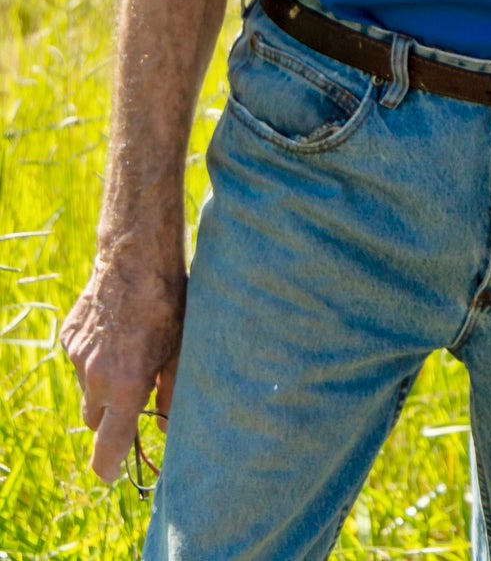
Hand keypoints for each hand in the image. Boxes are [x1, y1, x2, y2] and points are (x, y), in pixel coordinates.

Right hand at [61, 252, 185, 482]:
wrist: (137, 257)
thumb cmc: (170, 303)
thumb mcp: (183, 350)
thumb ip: (173, 394)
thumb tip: (164, 428)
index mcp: (125, 387)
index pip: (107, 448)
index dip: (109, 466)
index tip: (112, 472)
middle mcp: (95, 378)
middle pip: (94, 420)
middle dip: (111, 417)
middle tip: (135, 395)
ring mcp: (77, 357)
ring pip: (87, 389)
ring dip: (104, 384)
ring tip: (132, 350)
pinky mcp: (68, 337)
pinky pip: (80, 361)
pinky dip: (95, 357)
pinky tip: (118, 330)